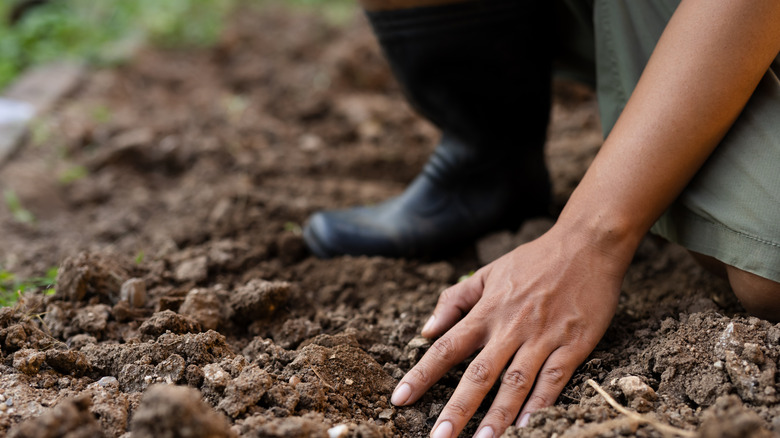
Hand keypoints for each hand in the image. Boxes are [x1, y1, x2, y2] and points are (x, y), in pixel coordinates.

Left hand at [390, 224, 630, 437]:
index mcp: (487, 311)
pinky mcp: (574, 343)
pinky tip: (527, 427)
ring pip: (515, 382)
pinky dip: (540, 404)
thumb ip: (456, 300)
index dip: (422, 375)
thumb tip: (426, 329)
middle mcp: (510, 327)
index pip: (446, 347)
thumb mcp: (489, 272)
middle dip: (457, 409)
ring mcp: (543, 337)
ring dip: (498, 416)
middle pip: (478, 374)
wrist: (587, 244)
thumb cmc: (535, 259)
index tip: (400, 399)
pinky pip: (554, 379)